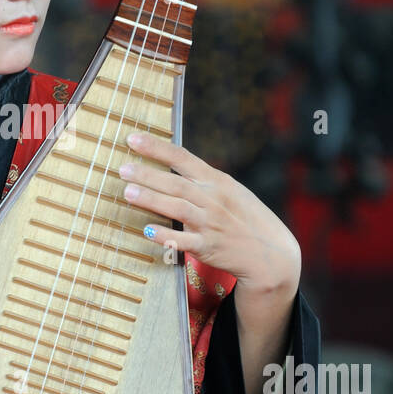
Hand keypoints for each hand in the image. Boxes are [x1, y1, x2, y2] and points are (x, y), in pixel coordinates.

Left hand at [118, 133, 299, 393]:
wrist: (271, 254)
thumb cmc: (245, 218)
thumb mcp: (230, 190)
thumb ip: (202, 179)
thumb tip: (172, 163)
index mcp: (217, 181)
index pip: (183, 158)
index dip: (157, 148)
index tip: (132, 139)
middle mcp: (213, 199)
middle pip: (175, 183)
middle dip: (147, 174)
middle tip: (121, 167)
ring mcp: (211, 223)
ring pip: (177, 208)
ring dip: (151, 199)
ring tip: (127, 191)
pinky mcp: (208, 248)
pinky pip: (183, 240)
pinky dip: (165, 236)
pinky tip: (146, 231)